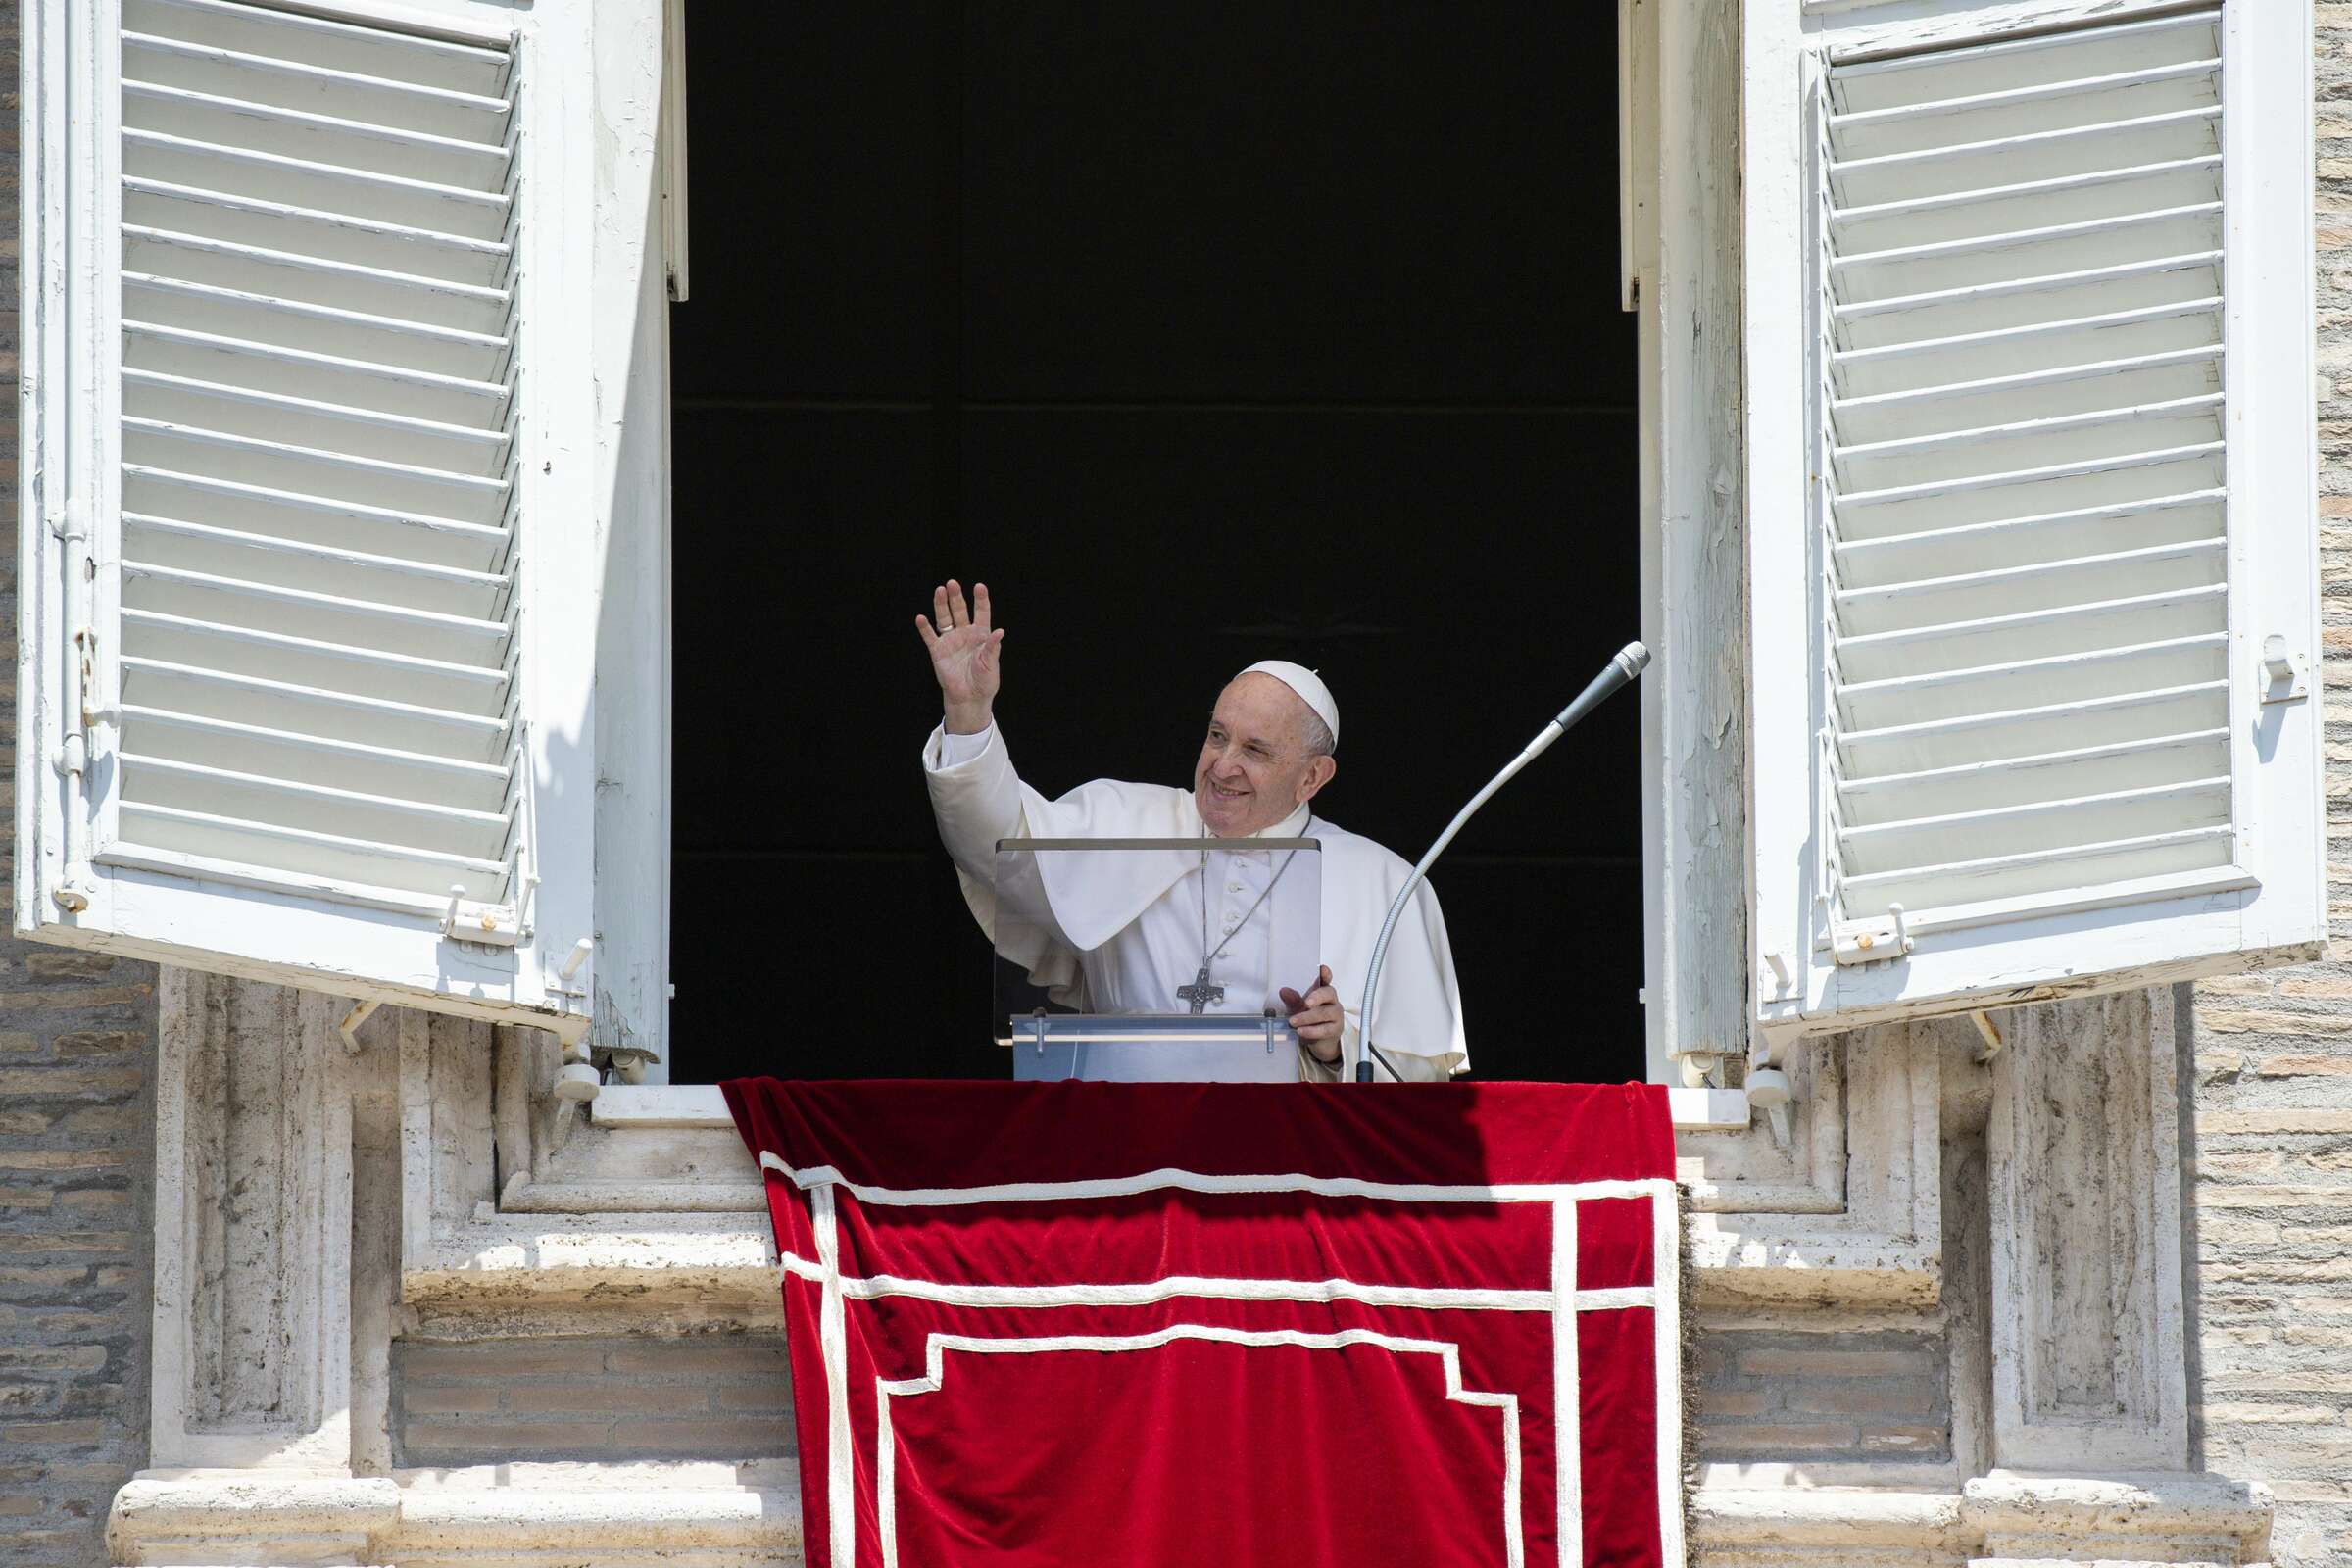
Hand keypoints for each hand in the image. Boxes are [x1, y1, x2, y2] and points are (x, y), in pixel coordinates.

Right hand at [916, 580, 1003, 733]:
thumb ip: (992, 647)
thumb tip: (1000, 631)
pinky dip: (925, 628)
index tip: (979, 586)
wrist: (970, 698)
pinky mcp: (938, 651)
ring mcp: (951, 640)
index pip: (981, 612)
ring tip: (939, 590)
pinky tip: (921, 618)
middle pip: (959, 610)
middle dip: (956, 597)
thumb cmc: (984, 681)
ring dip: (941, 604)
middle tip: (952, 583)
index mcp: (981, 634)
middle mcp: (965, 633)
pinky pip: (930, 637)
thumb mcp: (991, 664)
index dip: (980, 599)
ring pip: (944, 618)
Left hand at [1280, 964, 1342, 1063]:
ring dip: (1307, 1018)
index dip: (1325, 974)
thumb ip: (1292, 999)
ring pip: (1325, 1013)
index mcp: (1322, 991)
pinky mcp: (1336, 1029)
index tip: (1322, 969)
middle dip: (1316, 997)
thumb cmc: (1310, 1019)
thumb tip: (1283, 991)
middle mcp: (1331, 1001)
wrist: (1319, 1040)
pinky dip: (1312, 1031)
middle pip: (1328, 993)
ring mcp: (1336, 1015)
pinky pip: (1325, 1029)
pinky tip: (1301, 1031)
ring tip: (1293, 1022)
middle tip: (1306, 1003)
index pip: (1326, 979)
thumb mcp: (1298, 1008)